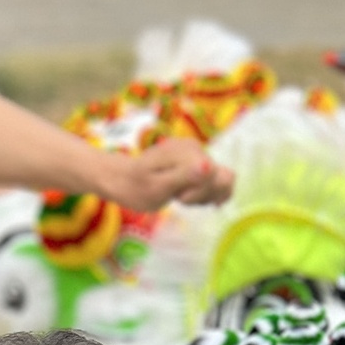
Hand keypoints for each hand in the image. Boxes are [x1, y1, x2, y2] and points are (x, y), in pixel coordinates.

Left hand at [93, 137, 233, 211]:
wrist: (122, 179)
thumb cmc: (135, 187)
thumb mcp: (157, 188)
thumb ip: (184, 177)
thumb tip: (208, 167)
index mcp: (187, 152)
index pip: (216, 177)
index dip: (200, 193)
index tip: (178, 197)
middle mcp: (195, 147)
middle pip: (222, 178)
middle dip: (202, 195)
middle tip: (177, 196)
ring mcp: (196, 153)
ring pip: (220, 181)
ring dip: (202, 195)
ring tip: (178, 195)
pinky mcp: (196, 161)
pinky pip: (214, 180)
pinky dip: (203, 192)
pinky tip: (186, 194)